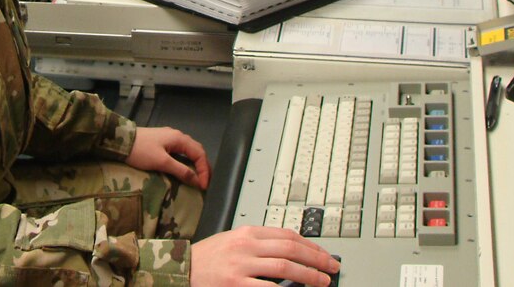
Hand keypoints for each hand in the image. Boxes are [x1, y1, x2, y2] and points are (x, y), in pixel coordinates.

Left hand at [124, 126, 210, 188]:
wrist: (120, 141)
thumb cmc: (141, 151)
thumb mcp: (162, 162)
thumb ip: (181, 170)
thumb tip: (198, 181)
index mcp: (180, 139)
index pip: (200, 154)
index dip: (204, 171)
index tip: (204, 186)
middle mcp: (178, 136)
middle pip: (197, 151)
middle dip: (204, 167)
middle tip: (207, 182)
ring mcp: (170, 138)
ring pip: (189, 151)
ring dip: (196, 164)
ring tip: (200, 177)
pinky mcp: (163, 142)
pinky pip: (181, 151)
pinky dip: (187, 161)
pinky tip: (186, 168)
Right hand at [189, 226, 339, 286]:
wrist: (181, 269)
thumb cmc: (207, 258)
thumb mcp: (233, 241)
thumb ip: (258, 244)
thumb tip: (289, 251)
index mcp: (247, 232)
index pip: (288, 235)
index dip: (311, 245)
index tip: (324, 254)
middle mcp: (246, 245)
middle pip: (291, 249)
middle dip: (316, 259)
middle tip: (331, 267)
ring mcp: (241, 266)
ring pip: (284, 267)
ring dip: (308, 275)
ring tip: (322, 281)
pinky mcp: (236, 285)